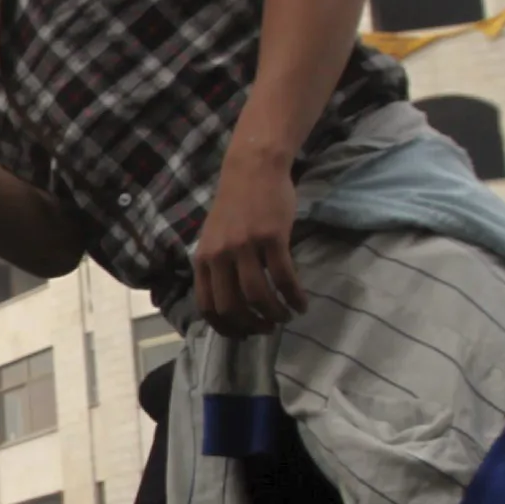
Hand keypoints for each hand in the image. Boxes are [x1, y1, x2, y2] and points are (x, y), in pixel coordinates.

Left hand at [188, 151, 308, 333]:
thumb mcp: (213, 236)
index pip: (207, 305)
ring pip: (259, 295)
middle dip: (251, 325)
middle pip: (233, 306)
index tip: (241, 335)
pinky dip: (293, 296)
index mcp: (203, 258)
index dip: (225, 327)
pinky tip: (301, 303)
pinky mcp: (272, 237)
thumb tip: (227, 301)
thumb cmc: (235, 204)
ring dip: (274, 314)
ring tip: (285, 317)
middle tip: (267, 328)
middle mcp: (220, 255)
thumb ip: (216, 265)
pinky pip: (284, 277)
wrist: (253, 168)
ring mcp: (245, 246)